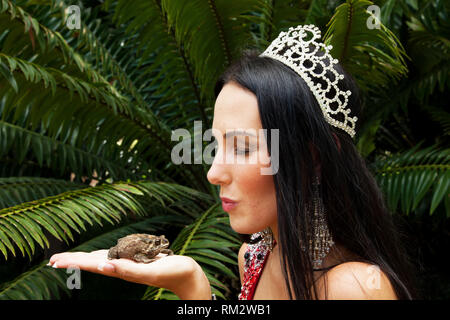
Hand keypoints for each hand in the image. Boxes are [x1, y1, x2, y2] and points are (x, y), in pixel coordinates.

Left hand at [49, 250, 210, 298]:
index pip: (92, 265)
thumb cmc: (173, 272)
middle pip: (92, 263)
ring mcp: (129, 264)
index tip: (54, 261)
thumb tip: (104, 265)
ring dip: (83, 258)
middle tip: (52, 260)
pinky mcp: (137, 260)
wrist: (188, 276)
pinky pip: (114, 256)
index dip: (73, 262)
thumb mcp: (151, 271)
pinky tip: (97, 256)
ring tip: (68, 258)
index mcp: (122, 270)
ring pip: (100, 260)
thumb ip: (128, 270)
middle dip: (73, 260)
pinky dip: (101, 255)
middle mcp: (122, 267)